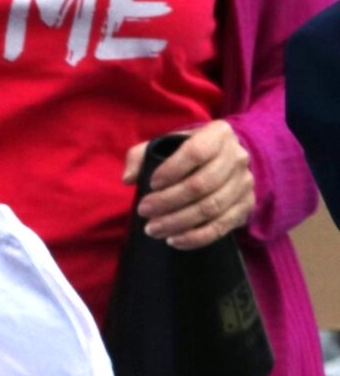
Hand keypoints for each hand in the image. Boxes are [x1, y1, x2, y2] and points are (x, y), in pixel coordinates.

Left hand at [126, 121, 253, 248]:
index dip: (171, 170)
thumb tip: (129, 178)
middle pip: (202, 184)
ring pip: (211, 208)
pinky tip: (174, 240)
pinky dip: (196, 237)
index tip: (150, 184)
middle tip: (144, 212)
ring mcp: (244, 183)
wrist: (223, 161)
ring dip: (178, 222)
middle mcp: (237, 157)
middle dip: (168, 201)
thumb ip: (140, 156)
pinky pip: (222, 226)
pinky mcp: (246, 206)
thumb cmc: (185, 152)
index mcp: (218, 134)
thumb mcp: (162, 144)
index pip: (195, 152)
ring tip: (153, 229)